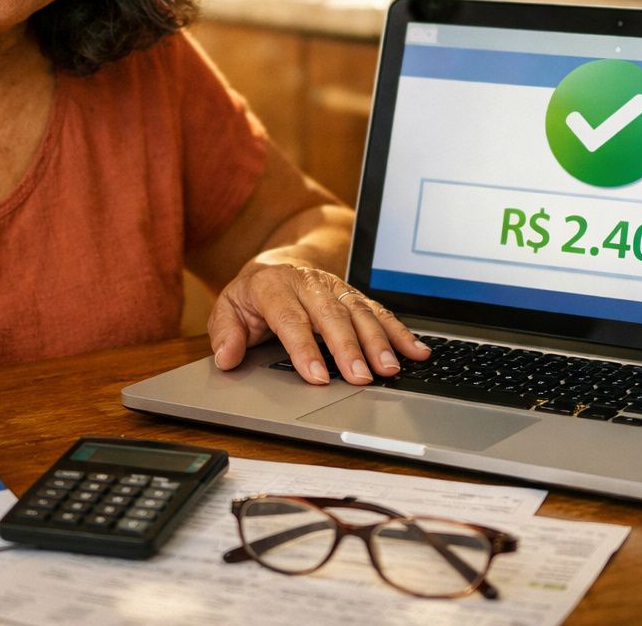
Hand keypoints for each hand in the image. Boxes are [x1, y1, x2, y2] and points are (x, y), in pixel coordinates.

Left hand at [207, 261, 430, 385]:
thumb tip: (226, 357)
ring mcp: (335, 286)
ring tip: (390, 369)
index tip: (316, 377)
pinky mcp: (354, 294)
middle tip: (361, 378)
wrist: (275, 264)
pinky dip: (399, 332)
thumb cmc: (252, 296)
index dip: (304, 349)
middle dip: (348, 348)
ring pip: (360, 312)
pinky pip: (379, 311)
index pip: (291, 319)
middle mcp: (308, 282)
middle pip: (331, 315)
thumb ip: (225, 333)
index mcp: (274, 285)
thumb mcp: (228, 309)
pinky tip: (416, 351)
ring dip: (378, 341)